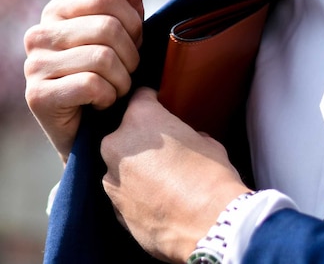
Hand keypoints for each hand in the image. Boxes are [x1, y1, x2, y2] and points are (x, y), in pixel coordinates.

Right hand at [24, 0, 145, 162]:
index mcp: (55, 11)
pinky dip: (107, 99)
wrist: (92, 135)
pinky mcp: (36, 96)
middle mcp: (37, 34)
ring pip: (103, 58)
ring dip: (121, 82)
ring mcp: (33, 65)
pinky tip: (98, 105)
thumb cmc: (109, 79)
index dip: (133, 23)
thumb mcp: (122, 35)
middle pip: (107, 27)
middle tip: (125, 75)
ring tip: (113, 91)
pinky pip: (91, 85)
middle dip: (131, 57)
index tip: (132, 47)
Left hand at [100, 88, 250, 262]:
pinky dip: (135, 196)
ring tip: (161, 184)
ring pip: (119, 166)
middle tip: (164, 154)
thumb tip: (189, 140)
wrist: (210, 226)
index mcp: (140, 119)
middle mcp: (117, 144)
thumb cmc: (212, 179)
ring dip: (134, 171)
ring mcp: (111, 177)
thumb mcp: (207, 144)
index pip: (140, 97)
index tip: (159, 108)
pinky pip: (123, 194)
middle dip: (140, 141)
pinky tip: (158, 204)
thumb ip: (188, 135)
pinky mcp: (113, 207)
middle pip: (124, 134)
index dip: (153, 102)